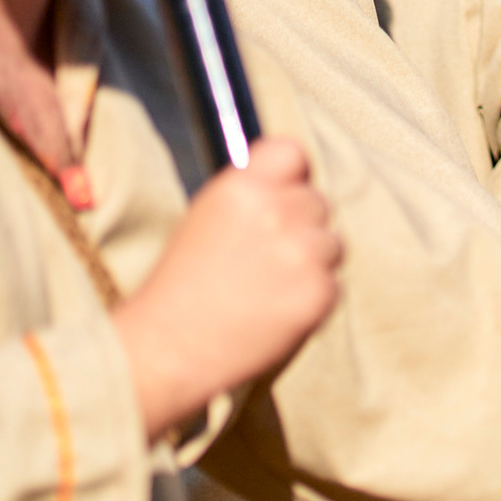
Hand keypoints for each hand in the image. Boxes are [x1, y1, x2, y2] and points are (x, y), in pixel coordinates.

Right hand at [114, 137, 341, 441]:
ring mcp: (303, 252)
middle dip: (302, 225)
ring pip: (332, 243)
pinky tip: (275, 311)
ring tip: (267, 288)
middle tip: (266, 258)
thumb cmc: (180, 286)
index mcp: (242, 186)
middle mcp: (278, 211)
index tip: (284, 193)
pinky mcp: (320, 292)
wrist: (167, 347)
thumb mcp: (205, 217)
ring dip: (312, 262)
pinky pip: (333, 284)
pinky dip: (314, 298)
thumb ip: (251, 195)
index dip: (291, 176)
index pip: (292, 153)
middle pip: (319, 202)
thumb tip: (292, 182)